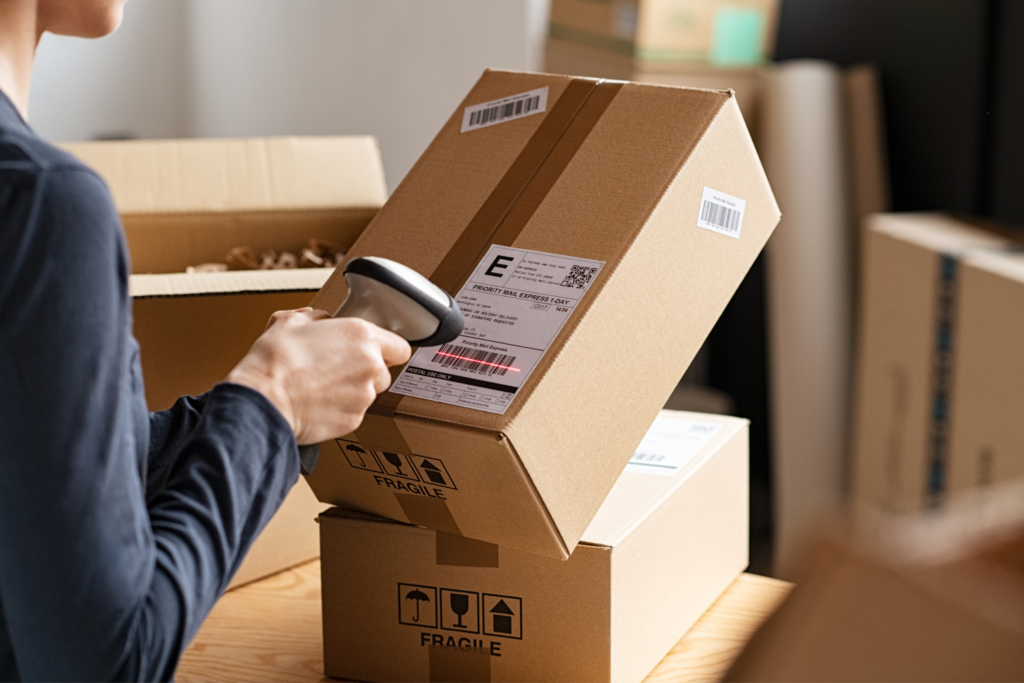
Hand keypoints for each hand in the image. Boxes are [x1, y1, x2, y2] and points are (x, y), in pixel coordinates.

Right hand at [226, 308, 410, 444]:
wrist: (263, 399)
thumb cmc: (275, 361)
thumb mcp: (290, 321)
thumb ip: (316, 318)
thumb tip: (319, 321)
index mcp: (362, 336)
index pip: (399, 346)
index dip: (386, 349)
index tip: (374, 351)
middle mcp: (370, 366)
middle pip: (383, 371)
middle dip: (365, 370)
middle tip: (337, 368)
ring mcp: (364, 396)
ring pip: (368, 393)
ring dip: (351, 390)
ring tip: (321, 387)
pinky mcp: (353, 421)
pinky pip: (353, 413)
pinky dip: (340, 410)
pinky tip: (317, 403)